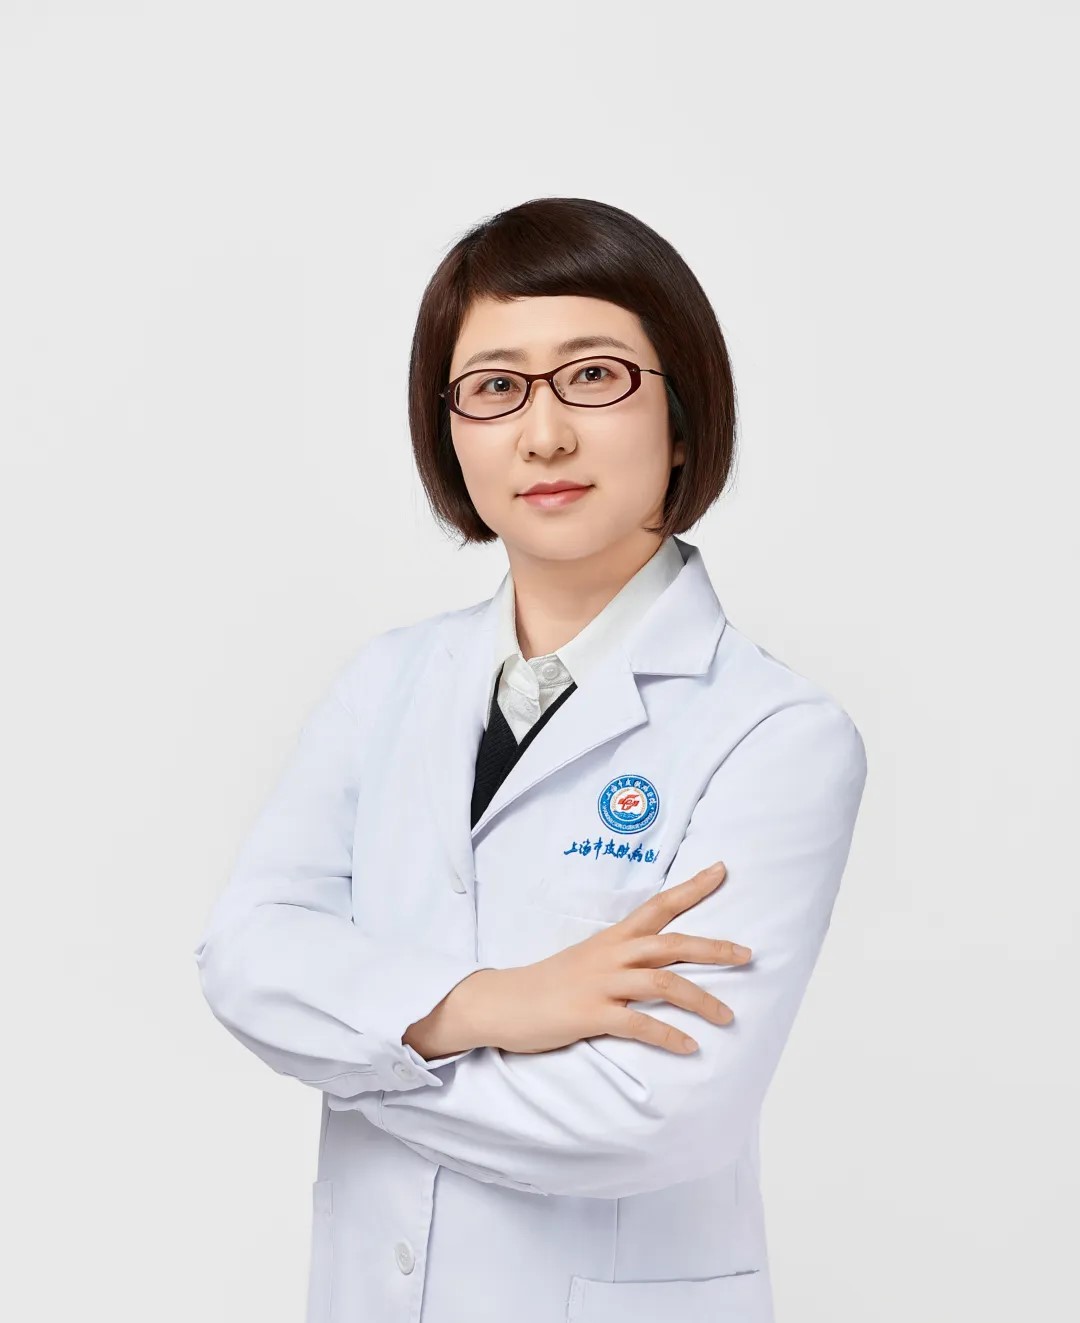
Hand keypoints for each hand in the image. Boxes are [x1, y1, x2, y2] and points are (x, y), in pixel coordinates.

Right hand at [471, 861, 749, 1055]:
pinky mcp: (591, 1014)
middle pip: (672, 944)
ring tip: (728, 1016)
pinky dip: (668, 1036)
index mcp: (612, 938)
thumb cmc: (549, 983)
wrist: (502, 1002)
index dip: (692, 888)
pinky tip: (689, 1048)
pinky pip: (638, 1025)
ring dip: (701, 1000)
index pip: (659, 905)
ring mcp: (601, 984)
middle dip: (713, 949)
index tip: (722, 869)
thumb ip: (621, 957)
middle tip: (747, 955)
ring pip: (663, 984)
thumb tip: (656, 961)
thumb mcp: (587, 958)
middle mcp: (611, 955)